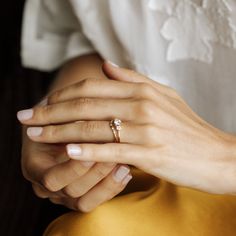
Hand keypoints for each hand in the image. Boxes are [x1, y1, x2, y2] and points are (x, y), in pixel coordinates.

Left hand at [18, 62, 235, 194]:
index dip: (63, 96)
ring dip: (60, 132)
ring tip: (37, 135)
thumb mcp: (164, 96)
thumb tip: (106, 65)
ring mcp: (146, 130)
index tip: (42, 104)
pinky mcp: (151, 154)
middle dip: (51, 113)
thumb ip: (133, 79)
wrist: (217, 154)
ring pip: (93, 128)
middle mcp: (142, 106)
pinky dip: (87, 150)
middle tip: (26, 119)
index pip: (92, 88)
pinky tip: (67, 150)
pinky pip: (112, 150)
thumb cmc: (188, 127)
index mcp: (143, 91)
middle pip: (86, 106)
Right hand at [20, 112, 131, 212]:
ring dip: (107, 184)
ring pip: (85, 202)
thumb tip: (86, 122)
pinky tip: (126, 172)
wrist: (62, 123)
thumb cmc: (60, 115)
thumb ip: (66, 121)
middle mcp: (47, 185)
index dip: (73, 167)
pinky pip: (96, 200)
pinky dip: (112, 187)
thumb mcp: (58, 113)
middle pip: (71, 191)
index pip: (52, 178)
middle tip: (114, 157)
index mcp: (34, 167)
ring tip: (124, 167)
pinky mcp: (81, 194)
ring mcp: (64, 193)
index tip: (93, 152)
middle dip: (95, 174)